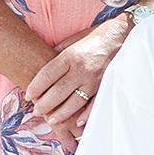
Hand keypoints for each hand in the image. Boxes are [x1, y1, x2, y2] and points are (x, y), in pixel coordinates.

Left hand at [25, 17, 129, 137]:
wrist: (124, 33)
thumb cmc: (98, 36)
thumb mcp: (75, 39)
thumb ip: (60, 52)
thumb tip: (44, 60)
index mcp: (71, 56)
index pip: (47, 75)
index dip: (35, 87)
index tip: (29, 95)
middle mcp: (82, 68)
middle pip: (57, 92)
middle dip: (44, 104)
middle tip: (36, 111)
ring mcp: (95, 78)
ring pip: (74, 102)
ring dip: (60, 113)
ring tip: (51, 119)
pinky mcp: (107, 84)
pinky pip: (95, 103)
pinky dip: (86, 114)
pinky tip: (77, 121)